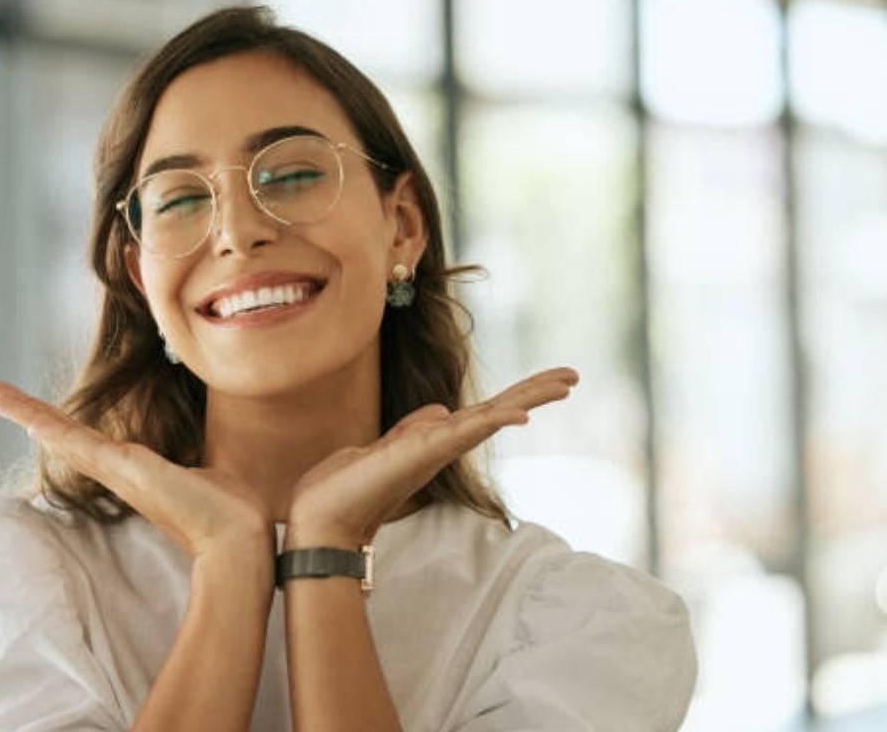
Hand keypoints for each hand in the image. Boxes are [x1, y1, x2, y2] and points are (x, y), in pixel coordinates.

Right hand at [0, 381, 275, 560]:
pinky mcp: (125, 470)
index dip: (60, 425)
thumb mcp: (207, 472)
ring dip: (28, 413)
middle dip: (30, 413)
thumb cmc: (231, 511)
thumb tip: (207, 460)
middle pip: (63, 437)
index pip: (88, 442)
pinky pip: (78, 443)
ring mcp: (118, 472)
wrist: (239, 539)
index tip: (36, 414)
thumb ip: (196, 463)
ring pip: (63, 437)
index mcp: (136, 471)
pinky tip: (26, 416)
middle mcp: (120, 472)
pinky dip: (49, 425)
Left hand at [286, 367, 579, 548]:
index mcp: (436, 441)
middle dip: (535, 392)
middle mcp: (442, 446)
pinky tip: (519, 415)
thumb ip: (414, 429)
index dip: (517, 395)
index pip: (485, 411)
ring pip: (490, 418)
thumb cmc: (347, 487)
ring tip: (564, 383)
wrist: (320, 518)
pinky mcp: (421, 453)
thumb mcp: (385, 446)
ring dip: (527, 399)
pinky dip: (492, 422)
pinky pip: (464, 433)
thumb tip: (440, 410)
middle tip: (574, 375)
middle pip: (498, 412)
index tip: (551, 380)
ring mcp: (435, 450)